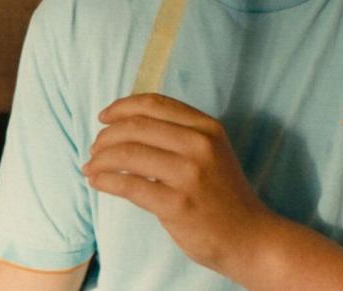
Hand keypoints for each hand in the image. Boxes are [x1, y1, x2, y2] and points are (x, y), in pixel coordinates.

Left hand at [82, 93, 277, 275]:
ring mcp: (190, 174)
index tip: (103, 117)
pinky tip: (98, 182)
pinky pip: (130, 186)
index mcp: (207, 127)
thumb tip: (123, 124)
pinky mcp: (178, 204)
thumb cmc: (222, 195)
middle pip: (136, 126)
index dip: (122, 107)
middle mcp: (200, 145)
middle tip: (94, 149)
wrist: (251, 238)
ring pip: (128, 153)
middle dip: (106, 136)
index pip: (154, 104)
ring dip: (101, 159)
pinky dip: (106, 181)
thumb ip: (178, 133)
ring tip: (91, 167)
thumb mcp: (211, 152)